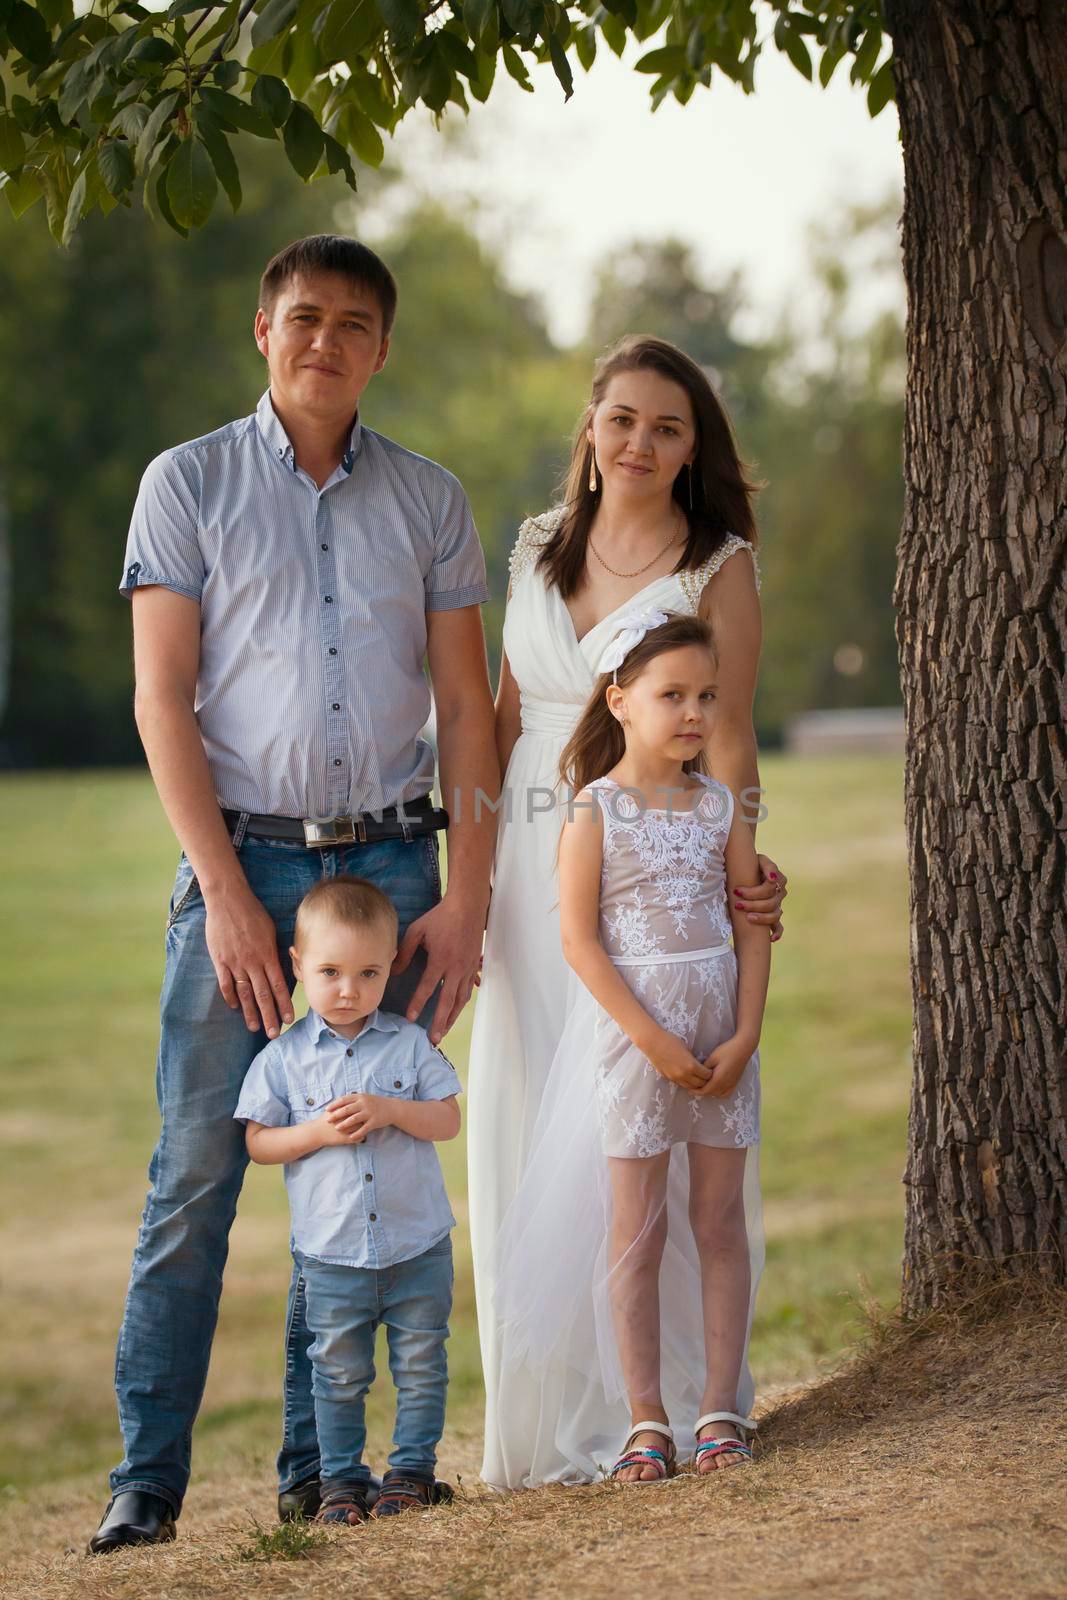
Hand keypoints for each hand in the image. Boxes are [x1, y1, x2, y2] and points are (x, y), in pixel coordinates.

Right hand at [204, 881, 293, 1038]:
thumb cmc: (253, 912)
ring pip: (245, 993)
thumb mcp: (271, 930)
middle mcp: (252, 962)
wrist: (228, 900)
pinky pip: (225, 983)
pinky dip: (231, 997)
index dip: (284, 1004)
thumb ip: (274, 950)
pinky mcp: (219, 960)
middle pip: (263, 995)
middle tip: (274, 1034)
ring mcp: (235, 962)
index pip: (279, 985)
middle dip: (269, 1016)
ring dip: (250, 1012)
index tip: (289, 1019)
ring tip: (255, 1028)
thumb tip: (282, 966)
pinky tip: (235, 1007)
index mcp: (267, 954)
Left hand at [323, 1093, 393, 1142]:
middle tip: (328, 1120)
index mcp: (360, 1097)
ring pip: (354, 1119)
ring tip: (337, 1128)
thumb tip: (340, 1101)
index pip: (344, 1100)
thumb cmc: (376, 1103)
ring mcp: (369, 1112)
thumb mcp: (365, 1097)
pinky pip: (363, 1129)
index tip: (327, 1109)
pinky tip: (350, 1138)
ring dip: (344, 1124)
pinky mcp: (374, 1121)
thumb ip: (354, 1099)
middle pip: (347, 1109)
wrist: (392, 1108)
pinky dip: (356, 1133)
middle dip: (336, 1115)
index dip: (334, 1104)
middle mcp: (364, 1104)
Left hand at [392, 891, 487, 1043]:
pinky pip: (468, 991)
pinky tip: (455, 1013)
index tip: (411, 1018)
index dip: (418, 1004)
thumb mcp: (417, 930)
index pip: (428, 987)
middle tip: (433, 1039)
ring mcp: (467, 968)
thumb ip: (405, 952)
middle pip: (447, 1001)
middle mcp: (456, 968)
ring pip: (460, 1000)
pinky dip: (461, 1005)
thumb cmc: (440, 917)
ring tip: (444, 1032)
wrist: (468, 907)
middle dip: (440, 1022)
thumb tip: (394, 970)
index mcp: (441, 959)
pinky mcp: (473, 967)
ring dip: (452, 1018)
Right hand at [644, 1028, 712, 1091]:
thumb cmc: (670, 1041)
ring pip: (690, 1087)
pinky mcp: (669, 1078)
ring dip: (696, 1084)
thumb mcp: (686, 1048)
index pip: (707, 1075)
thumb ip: (693, 1058)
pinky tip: (688, 1078)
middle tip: (706, 1076)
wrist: (653, 1043)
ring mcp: (675, 1077)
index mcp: (691, 1065)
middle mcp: (684, 1074)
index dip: (710, 1073)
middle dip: (705, 1080)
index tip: (711, 1069)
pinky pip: (681, 1084)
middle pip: (700, 1084)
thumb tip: (699, 1064)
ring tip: (698, 1079)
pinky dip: (687, 1083)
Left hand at [697, 1036, 754, 1097]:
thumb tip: (697, 1074)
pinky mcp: (735, 1082)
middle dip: (701, 1092)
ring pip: (718, 1094)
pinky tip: (716, 1088)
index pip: (704, 1091)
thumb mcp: (712, 1058)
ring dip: (710, 1093)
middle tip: (692, 1088)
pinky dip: (719, 1093)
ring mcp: (731, 1084)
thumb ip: (704, 1068)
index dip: (695, 1091)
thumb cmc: (727, 1051)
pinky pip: (726, 1093)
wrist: (743, 1048)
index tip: (688, 1089)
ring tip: (703, 1087)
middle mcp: (725, 1084)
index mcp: (718, 1079)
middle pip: (710, 1093)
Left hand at [732, 854, 787, 943]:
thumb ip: (767, 865)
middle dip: (753, 904)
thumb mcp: (758, 859)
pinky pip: (779, 927)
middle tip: (737, 905)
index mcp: (778, 879)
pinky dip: (777, 933)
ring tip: (748, 918)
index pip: (769, 889)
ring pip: (775, 915)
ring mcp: (778, 905)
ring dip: (762, 918)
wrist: (747, 871)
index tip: (736, 891)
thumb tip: (772, 879)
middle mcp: (780, 893)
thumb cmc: (751, 864)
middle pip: (771, 903)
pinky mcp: (773, 915)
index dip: (753, 891)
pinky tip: (771, 939)